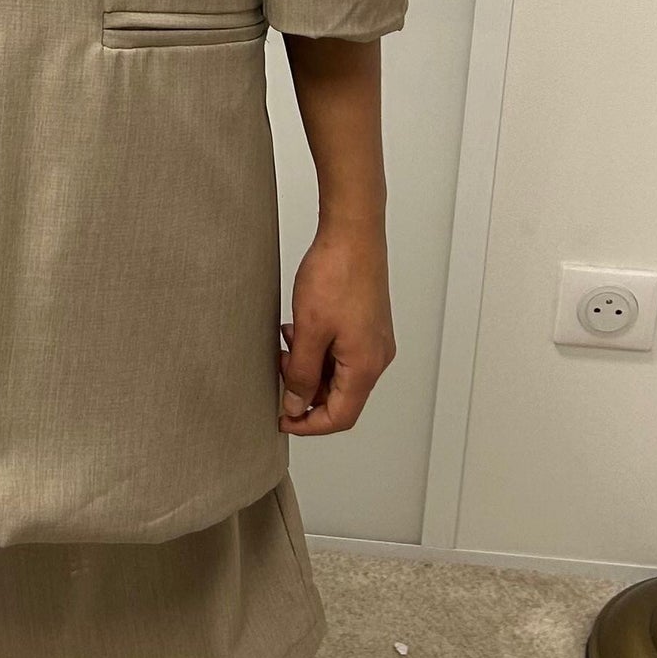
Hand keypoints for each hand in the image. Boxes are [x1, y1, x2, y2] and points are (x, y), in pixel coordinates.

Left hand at [278, 221, 395, 435]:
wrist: (353, 233)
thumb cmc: (336, 274)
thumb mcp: (308, 330)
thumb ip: (300, 373)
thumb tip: (296, 405)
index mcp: (366, 365)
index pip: (341, 416)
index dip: (309, 424)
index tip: (284, 420)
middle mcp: (376, 357)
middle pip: (340, 396)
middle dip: (305, 389)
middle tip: (280, 370)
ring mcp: (373, 340)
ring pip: (337, 372)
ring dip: (309, 366)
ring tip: (288, 342)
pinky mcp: (366, 325)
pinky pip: (341, 352)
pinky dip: (317, 349)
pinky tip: (299, 329)